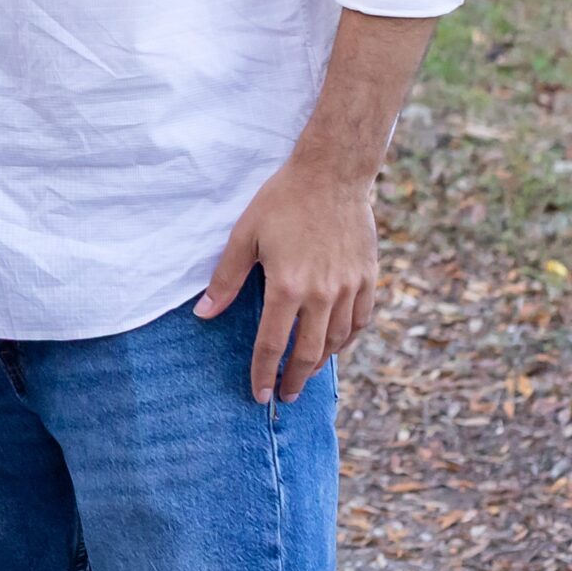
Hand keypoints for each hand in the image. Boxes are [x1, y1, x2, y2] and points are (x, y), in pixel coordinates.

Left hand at [195, 158, 377, 404]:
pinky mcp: (367, 278)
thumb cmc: (282, 201)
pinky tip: (336, 346)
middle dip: (293, 380)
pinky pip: (360, 321)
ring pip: (337, 342)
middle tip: (284, 396)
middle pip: (308, 353)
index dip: (263, 373)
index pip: (272, 345)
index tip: (259, 394)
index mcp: (287, 286)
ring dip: (320, 363)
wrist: (332, 174)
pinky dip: (347, 340)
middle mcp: (322, 294)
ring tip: (304, 374)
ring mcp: (349, 288)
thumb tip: (203, 314)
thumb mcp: (245, 235)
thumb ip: (226, 279)